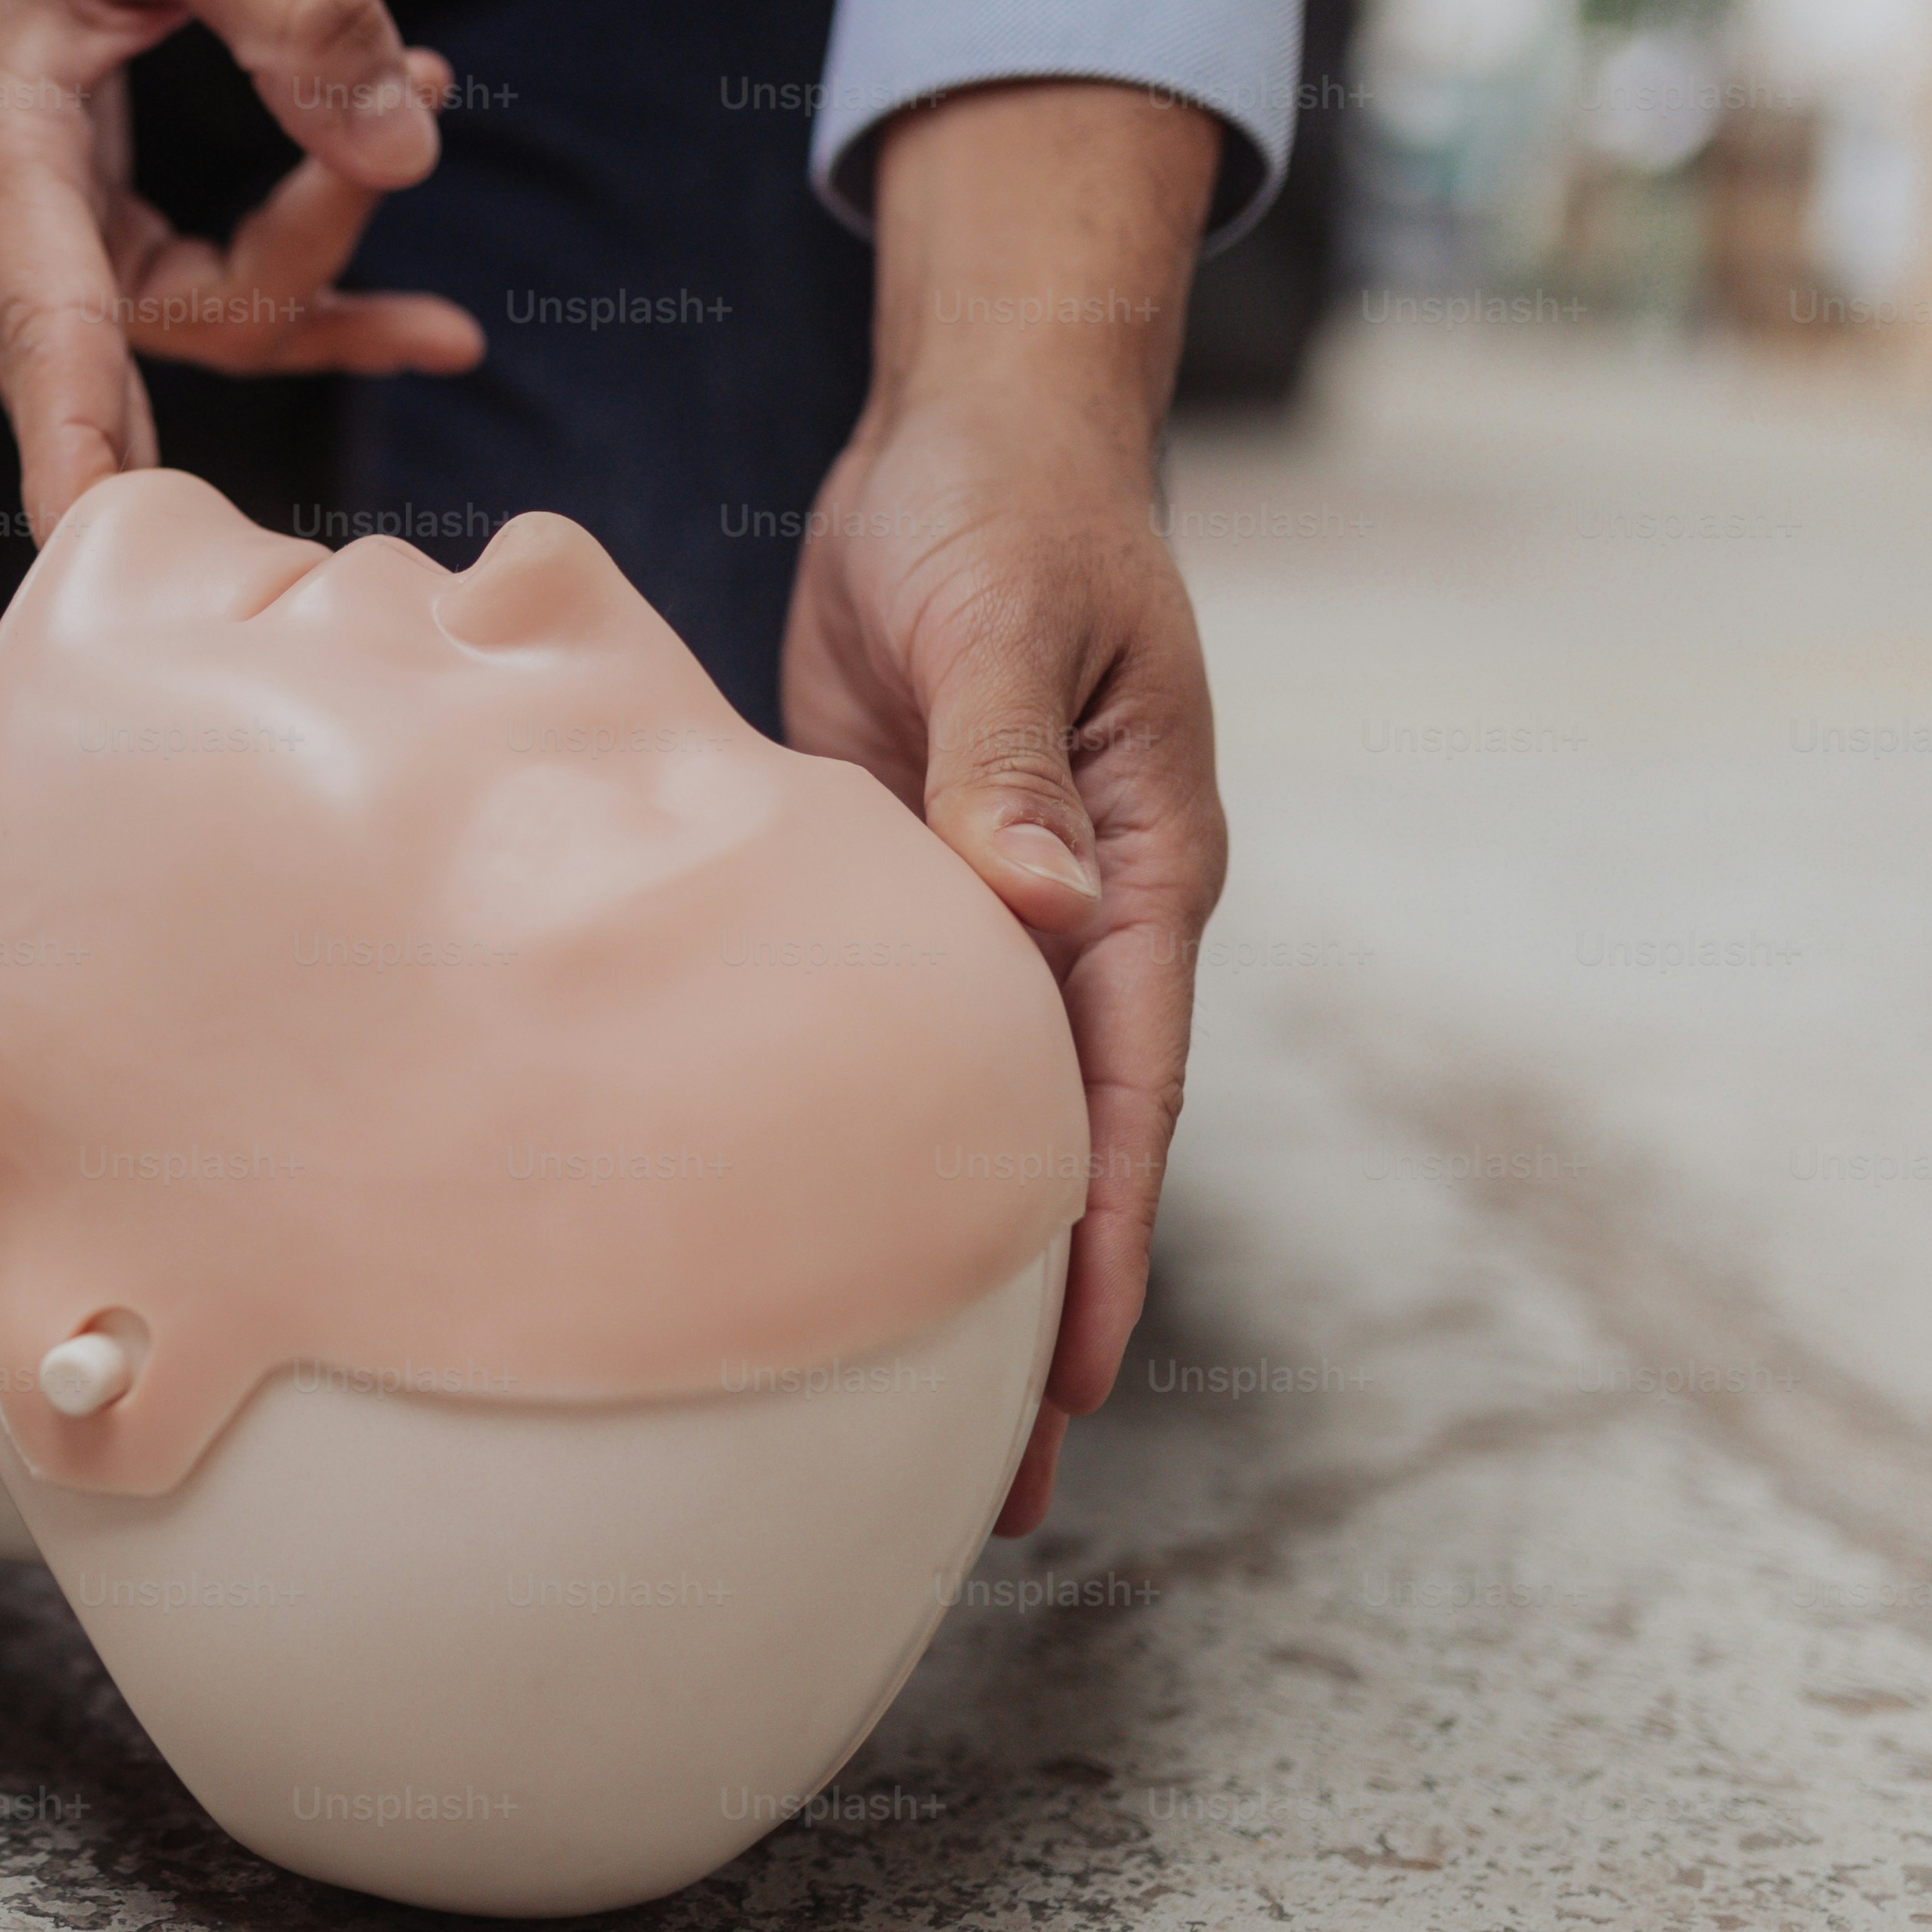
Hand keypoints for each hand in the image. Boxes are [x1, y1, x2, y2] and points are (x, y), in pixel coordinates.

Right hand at [0, 0, 480, 535]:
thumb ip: (296, 9)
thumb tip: (409, 150)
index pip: (46, 330)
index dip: (77, 443)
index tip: (100, 545)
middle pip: (169, 338)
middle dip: (319, 267)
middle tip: (424, 88)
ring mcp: (23, 244)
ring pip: (198, 318)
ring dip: (324, 245)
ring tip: (432, 89)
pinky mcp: (61, 232)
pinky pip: (192, 285)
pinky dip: (295, 244)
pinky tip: (384, 177)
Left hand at [779, 80, 1231, 1537]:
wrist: (962, 440)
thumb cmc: (1007, 515)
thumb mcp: (1011, 625)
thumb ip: (1012, 767)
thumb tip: (1031, 906)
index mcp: (1134, 874)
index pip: (1124, 1092)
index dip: (1100, 1240)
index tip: (1078, 1377)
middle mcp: (1069, 918)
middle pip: (1053, 1147)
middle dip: (1031, 1313)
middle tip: (986, 1491)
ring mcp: (981, 911)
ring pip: (963, 1116)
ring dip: (936, 1253)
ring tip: (884, 1422)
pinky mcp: (890, 883)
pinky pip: (879, 1038)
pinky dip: (858, 1143)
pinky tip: (797, 1235)